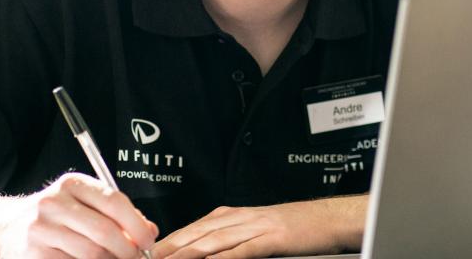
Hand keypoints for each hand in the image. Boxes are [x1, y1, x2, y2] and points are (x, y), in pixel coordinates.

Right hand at [0, 173, 157, 258]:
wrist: (5, 227)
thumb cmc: (53, 216)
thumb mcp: (82, 203)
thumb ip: (116, 214)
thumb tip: (149, 230)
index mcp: (72, 184)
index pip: (114, 201)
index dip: (137, 225)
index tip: (148, 240)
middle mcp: (54, 203)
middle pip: (104, 231)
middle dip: (128, 250)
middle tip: (136, 257)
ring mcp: (41, 230)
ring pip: (91, 254)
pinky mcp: (34, 254)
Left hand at [153, 196, 365, 258]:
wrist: (328, 218)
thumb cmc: (294, 228)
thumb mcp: (254, 232)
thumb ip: (227, 242)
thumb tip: (199, 253)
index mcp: (230, 216)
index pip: (188, 231)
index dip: (164, 245)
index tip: (144, 254)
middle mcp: (237, 218)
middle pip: (193, 237)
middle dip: (166, 251)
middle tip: (143, 258)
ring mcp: (254, 227)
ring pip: (211, 243)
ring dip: (185, 255)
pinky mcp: (271, 239)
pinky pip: (241, 251)